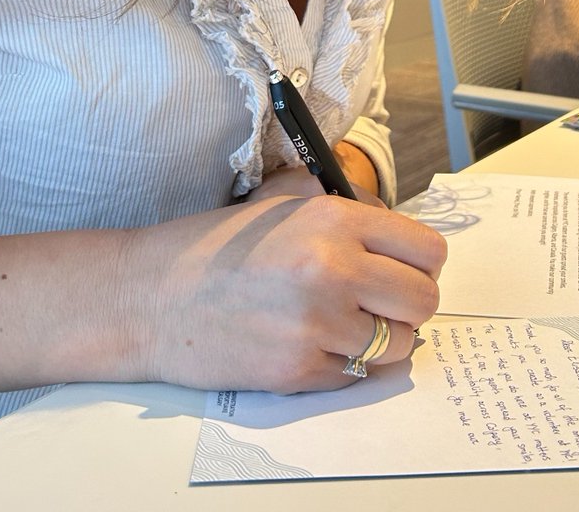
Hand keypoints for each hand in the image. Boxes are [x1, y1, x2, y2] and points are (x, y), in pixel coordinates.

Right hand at [122, 190, 445, 394]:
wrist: (150, 297)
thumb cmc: (213, 247)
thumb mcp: (280, 202)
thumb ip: (338, 204)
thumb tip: (389, 223)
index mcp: (335, 219)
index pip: (428, 248)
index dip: (422, 262)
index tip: (407, 269)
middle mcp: (334, 269)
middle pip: (424, 300)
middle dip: (410, 304)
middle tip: (383, 302)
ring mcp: (319, 324)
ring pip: (399, 344)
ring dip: (382, 339)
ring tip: (347, 325)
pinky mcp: (299, 370)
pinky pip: (358, 375)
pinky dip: (345, 365)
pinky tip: (314, 344)